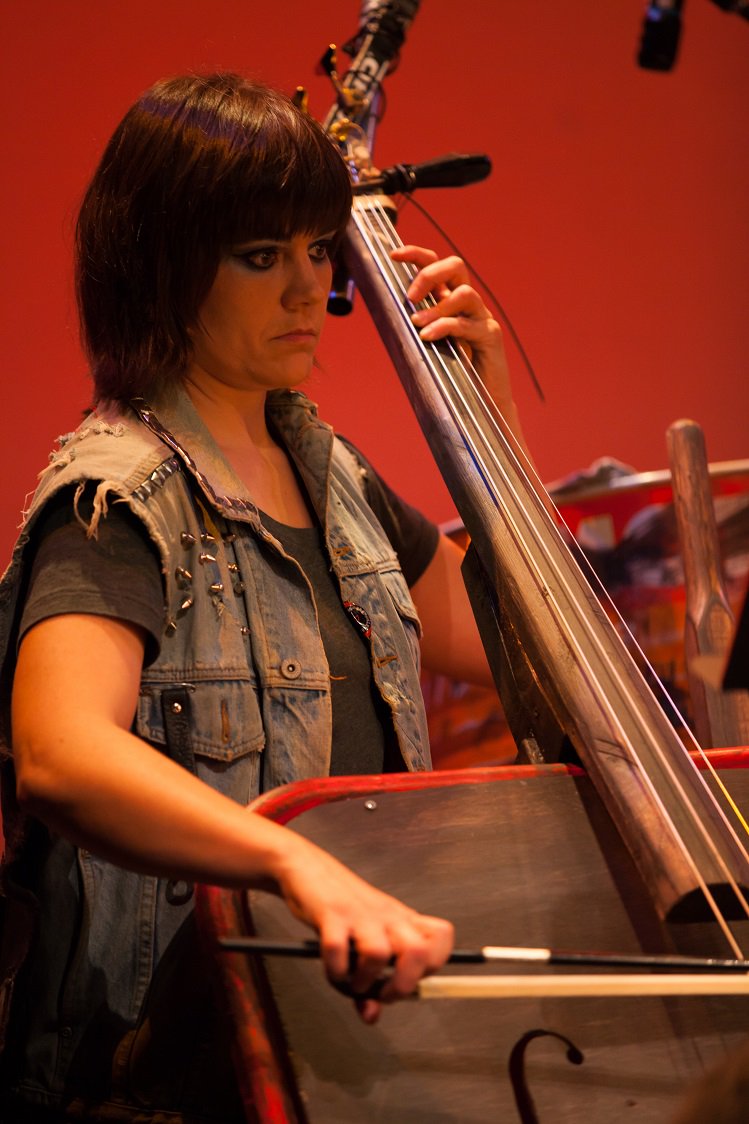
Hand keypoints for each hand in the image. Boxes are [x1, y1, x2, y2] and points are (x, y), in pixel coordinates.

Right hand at [270, 832, 453, 1023]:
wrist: (309, 868)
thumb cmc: (342, 907)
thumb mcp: (363, 940)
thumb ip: (370, 982)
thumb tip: (370, 1016)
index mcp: (402, 919)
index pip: (442, 937)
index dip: (433, 965)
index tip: (411, 979)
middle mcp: (387, 915)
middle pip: (418, 951)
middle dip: (402, 986)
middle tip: (382, 993)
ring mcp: (360, 914)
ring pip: (379, 953)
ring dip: (364, 981)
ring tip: (353, 983)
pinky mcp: (331, 914)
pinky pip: (338, 950)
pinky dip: (335, 972)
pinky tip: (333, 971)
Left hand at [391, 243, 532, 461]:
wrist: (483, 405)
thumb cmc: (453, 375)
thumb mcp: (429, 345)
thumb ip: (417, 326)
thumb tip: (386, 314)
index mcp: (453, 301)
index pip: (438, 264)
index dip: (417, 254)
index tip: (393, 255)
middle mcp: (469, 305)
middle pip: (455, 266)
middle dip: (428, 274)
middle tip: (410, 297)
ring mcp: (483, 319)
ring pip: (464, 293)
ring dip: (436, 305)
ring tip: (417, 323)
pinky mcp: (491, 337)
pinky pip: (467, 324)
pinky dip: (445, 326)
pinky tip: (428, 336)